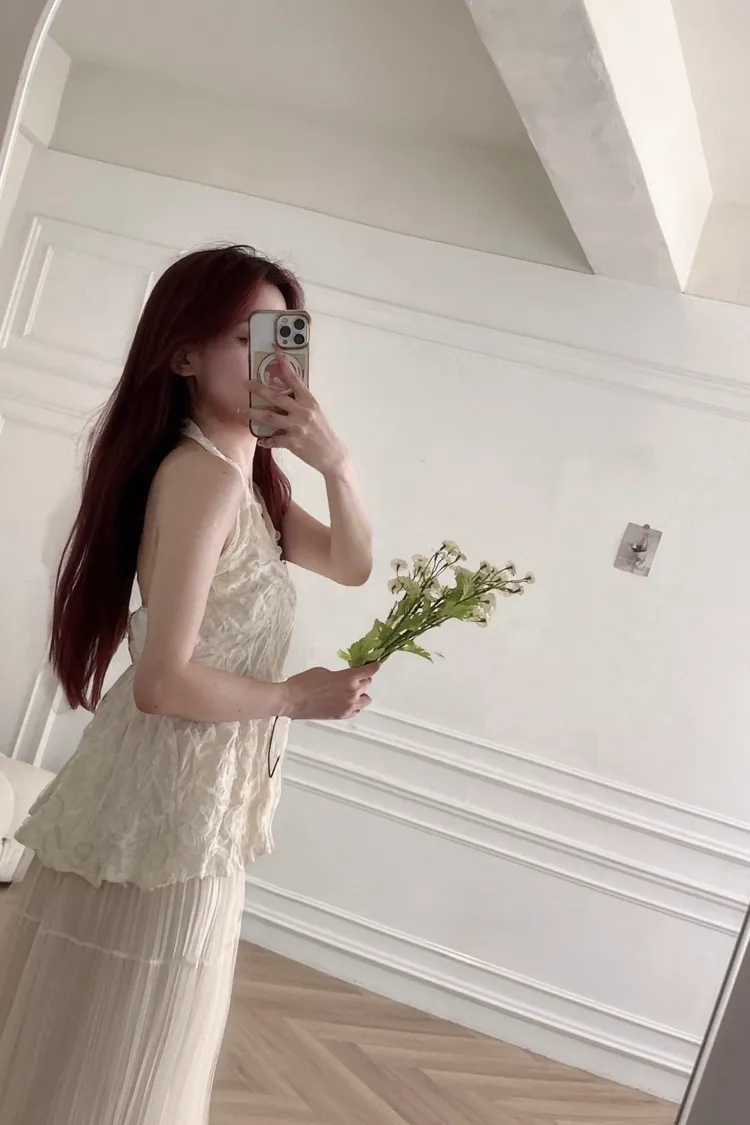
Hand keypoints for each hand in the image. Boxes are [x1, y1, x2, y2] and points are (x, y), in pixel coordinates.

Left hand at [248, 349, 348, 474]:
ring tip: (241, 411)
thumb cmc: (323, 432)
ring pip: (269, 417)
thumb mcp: (315, 412)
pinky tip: (261, 439)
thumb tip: (283, 396)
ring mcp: (297, 427)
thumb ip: (300, 403)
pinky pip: (273, 440)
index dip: (284, 364)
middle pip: (276, 397)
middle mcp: (302, 411)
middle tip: (245, 383)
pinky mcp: (292, 442)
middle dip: (258, 389)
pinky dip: (266, 440)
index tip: (275, 350)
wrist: (332, 454)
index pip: (295, 378)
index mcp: (309, 401)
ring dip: (252, 414)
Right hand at [282, 664, 379, 719]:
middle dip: (363, 679)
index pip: (368, 671)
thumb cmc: (305, 681)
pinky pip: (356, 710)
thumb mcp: (325, 671)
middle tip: (355, 677)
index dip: (374, 666)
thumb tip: (345, 677)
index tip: (377, 664)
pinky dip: (354, 705)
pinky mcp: (342, 716)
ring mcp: (348, 706)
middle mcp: (352, 693)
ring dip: (361, 694)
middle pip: (367, 684)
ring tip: (351, 692)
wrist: (293, 700)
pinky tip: (347, 702)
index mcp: (348, 678)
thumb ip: (340, 674)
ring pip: (366, 699)